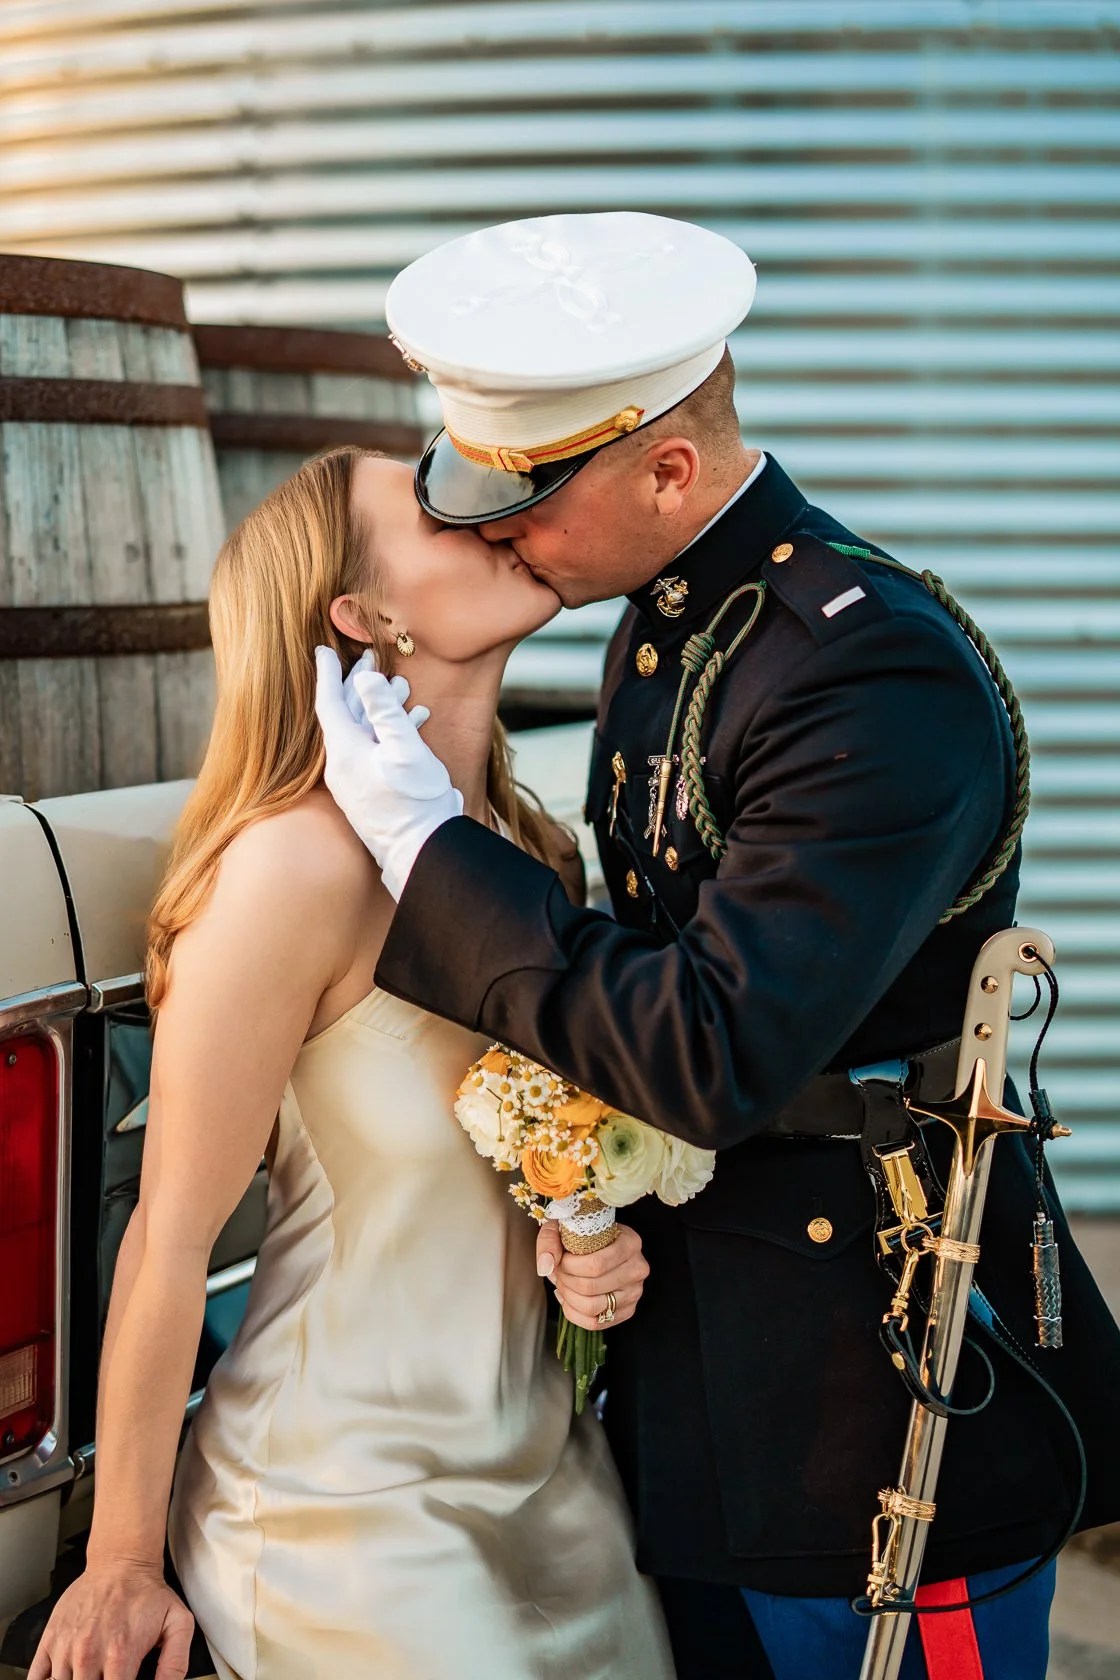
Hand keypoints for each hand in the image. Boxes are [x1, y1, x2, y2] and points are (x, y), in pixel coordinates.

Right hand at [29, 1562, 193, 1679]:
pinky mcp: (50, 1640)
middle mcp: (89, 1654)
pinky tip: (63, 1676)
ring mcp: (65, 1648)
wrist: (121, 1561)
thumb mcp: (177, 1623)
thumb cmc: (147, 1593)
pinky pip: (36, 1678)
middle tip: (105, 1677)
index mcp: (120, 1656)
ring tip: (89, 1674)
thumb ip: (175, 1664)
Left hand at [314, 646, 462, 898]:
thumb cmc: (417, 802)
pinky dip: (389, 734)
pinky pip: (373, 753)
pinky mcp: (369, 795)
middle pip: (344, 717)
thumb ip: (384, 710)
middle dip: (357, 687)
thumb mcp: (405, 749)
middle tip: (369, 661)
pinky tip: (414, 723)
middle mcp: (342, 767)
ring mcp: (354, 784)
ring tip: (400, 687)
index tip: (324, 649)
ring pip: (362, 734)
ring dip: (380, 710)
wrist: (422, 853)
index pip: (328, 703)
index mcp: (345, 752)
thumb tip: (364, 679)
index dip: (327, 674)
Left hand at [536, 1219, 649, 1331]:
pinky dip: (574, 1314)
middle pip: (592, 1287)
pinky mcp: (627, 1310)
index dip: (569, 1267)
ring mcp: (635, 1292)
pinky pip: (596, 1323)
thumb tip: (546, 1267)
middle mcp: (637, 1268)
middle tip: (557, 1272)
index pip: (596, 1264)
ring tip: (562, 1284)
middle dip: (566, 1281)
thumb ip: (550, 1240)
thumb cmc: (584, 1234)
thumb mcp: (565, 1226)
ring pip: (593, 1307)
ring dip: (568, 1298)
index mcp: (630, 1242)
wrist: (601, 1243)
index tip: (560, 1260)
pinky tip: (567, 1299)